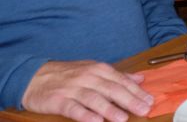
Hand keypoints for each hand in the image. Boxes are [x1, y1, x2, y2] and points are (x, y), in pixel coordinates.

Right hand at [22, 61, 152, 121]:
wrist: (35, 77)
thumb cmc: (69, 75)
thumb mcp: (95, 70)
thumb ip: (118, 75)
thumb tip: (140, 78)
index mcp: (100, 69)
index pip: (122, 81)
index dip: (137, 92)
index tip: (150, 101)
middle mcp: (88, 77)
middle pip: (112, 89)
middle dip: (130, 100)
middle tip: (144, 110)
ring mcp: (73, 88)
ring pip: (94, 98)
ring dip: (109, 109)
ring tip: (123, 118)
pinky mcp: (59, 100)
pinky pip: (74, 108)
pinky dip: (85, 115)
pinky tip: (96, 121)